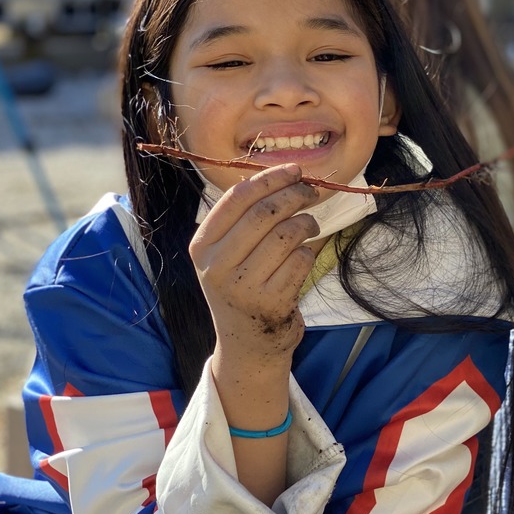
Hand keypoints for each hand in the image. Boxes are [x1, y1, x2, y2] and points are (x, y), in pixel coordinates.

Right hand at [189, 164, 321, 370]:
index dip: (270, 179)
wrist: (248, 343)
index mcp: (202, 246)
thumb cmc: (242, 287)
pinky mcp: (271, 302)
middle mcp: (216, 266)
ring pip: (286, 234)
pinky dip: (309, 251)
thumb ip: (245, 219)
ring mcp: (243, 286)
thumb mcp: (227, 254)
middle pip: (264, 213)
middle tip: (311, 193)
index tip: (294, 170)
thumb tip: (285, 176)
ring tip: (309, 226)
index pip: (236, 198)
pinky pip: (300, 260)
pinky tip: (304, 255)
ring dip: (306, 223)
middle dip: (295, 196)